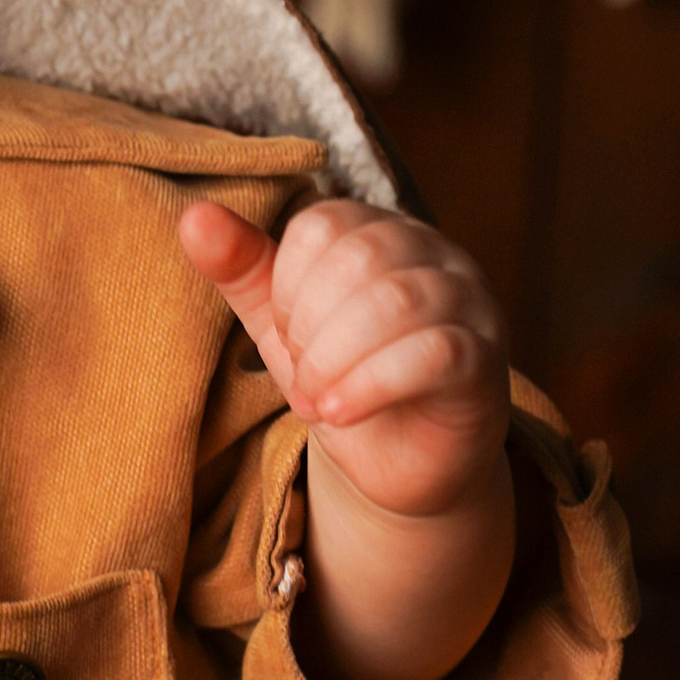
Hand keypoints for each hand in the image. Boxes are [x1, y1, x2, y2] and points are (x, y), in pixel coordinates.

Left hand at [177, 195, 507, 521]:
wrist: (402, 463)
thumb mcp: (282, 325)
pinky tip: (339, 413)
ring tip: (316, 402)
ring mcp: (470, 303)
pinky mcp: (485, 361)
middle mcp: (434, 254)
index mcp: (380, 231)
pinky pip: (434, 353)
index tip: (287, 341)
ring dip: (333, 361)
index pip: (320, 226)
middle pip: (357, 258)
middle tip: (302, 379)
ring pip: (396, 303)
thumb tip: (194, 216)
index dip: (286, 291)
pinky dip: (370, 385)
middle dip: (308, 329)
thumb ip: (244, 270)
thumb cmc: (344, 377)